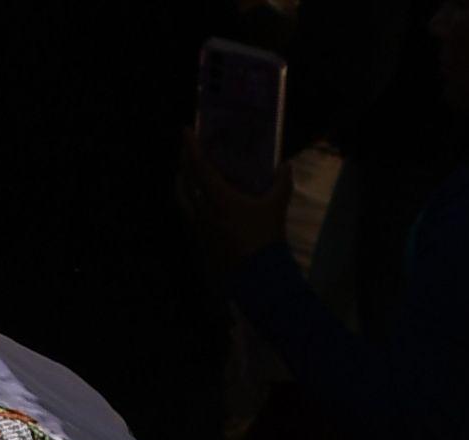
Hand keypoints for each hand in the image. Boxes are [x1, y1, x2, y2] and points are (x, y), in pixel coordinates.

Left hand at [174, 140, 289, 279]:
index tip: (185, 131)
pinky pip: (189, 218)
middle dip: (183, 164)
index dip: (191, 147)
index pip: (199, 167)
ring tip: (186, 177)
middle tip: (186, 153)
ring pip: (183, 201)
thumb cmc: (265, 239)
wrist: (257, 279)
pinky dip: (190, 205)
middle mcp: (203, 211)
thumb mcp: (276, 208)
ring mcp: (199, 229)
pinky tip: (199, 205)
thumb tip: (285, 166)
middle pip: (184, 182)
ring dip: (183, 185)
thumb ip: (281, 184)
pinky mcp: (200, 244)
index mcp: (219, 198)